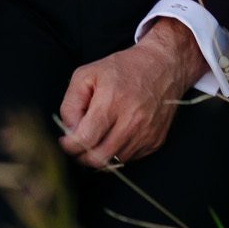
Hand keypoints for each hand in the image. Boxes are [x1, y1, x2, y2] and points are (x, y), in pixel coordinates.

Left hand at [56, 19, 205, 169]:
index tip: (65, 141)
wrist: (163, 66)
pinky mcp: (155, 141)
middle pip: (99, 158)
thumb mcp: (86, 74)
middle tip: (77, 144)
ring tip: (98, 136)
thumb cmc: (123, 68)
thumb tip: (69, 131)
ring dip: (101, 154)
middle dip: (82, 156)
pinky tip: (116, 134)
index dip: (70, 146)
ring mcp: (145, 133)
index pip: (85, 140)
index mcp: (111, 102)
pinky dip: (118, 151)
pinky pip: (130, 158)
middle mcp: (131, 121)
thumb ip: (70, 104)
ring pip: (114, 161)